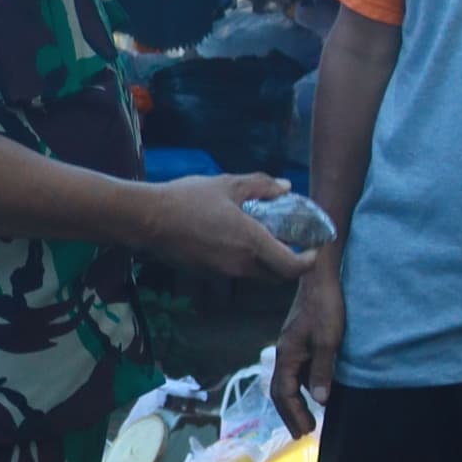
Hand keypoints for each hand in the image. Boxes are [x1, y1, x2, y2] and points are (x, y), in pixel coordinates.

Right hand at [138, 173, 323, 285]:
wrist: (147, 220)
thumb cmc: (188, 199)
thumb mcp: (228, 185)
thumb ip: (261, 186)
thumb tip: (286, 187)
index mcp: (252, 243)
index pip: (293, 267)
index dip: (309, 261)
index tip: (314, 248)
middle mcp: (242, 265)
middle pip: (278, 275)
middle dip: (290, 263)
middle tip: (292, 242)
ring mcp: (223, 273)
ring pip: (257, 275)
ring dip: (267, 262)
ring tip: (264, 237)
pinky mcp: (208, 274)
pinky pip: (237, 272)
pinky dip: (246, 261)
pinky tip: (235, 239)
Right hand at [268, 246, 343, 436]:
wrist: (319, 276)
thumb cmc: (325, 307)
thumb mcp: (328, 341)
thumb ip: (322, 371)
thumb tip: (320, 401)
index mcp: (287, 355)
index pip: (284, 393)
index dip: (294, 414)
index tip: (305, 432)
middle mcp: (284, 353)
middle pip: (279, 390)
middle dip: (290, 413)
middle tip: (303, 433)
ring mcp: (290, 346)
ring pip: (286, 381)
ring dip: (294, 402)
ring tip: (305, 418)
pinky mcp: (298, 340)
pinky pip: (294, 371)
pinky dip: (300, 387)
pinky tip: (312, 391)